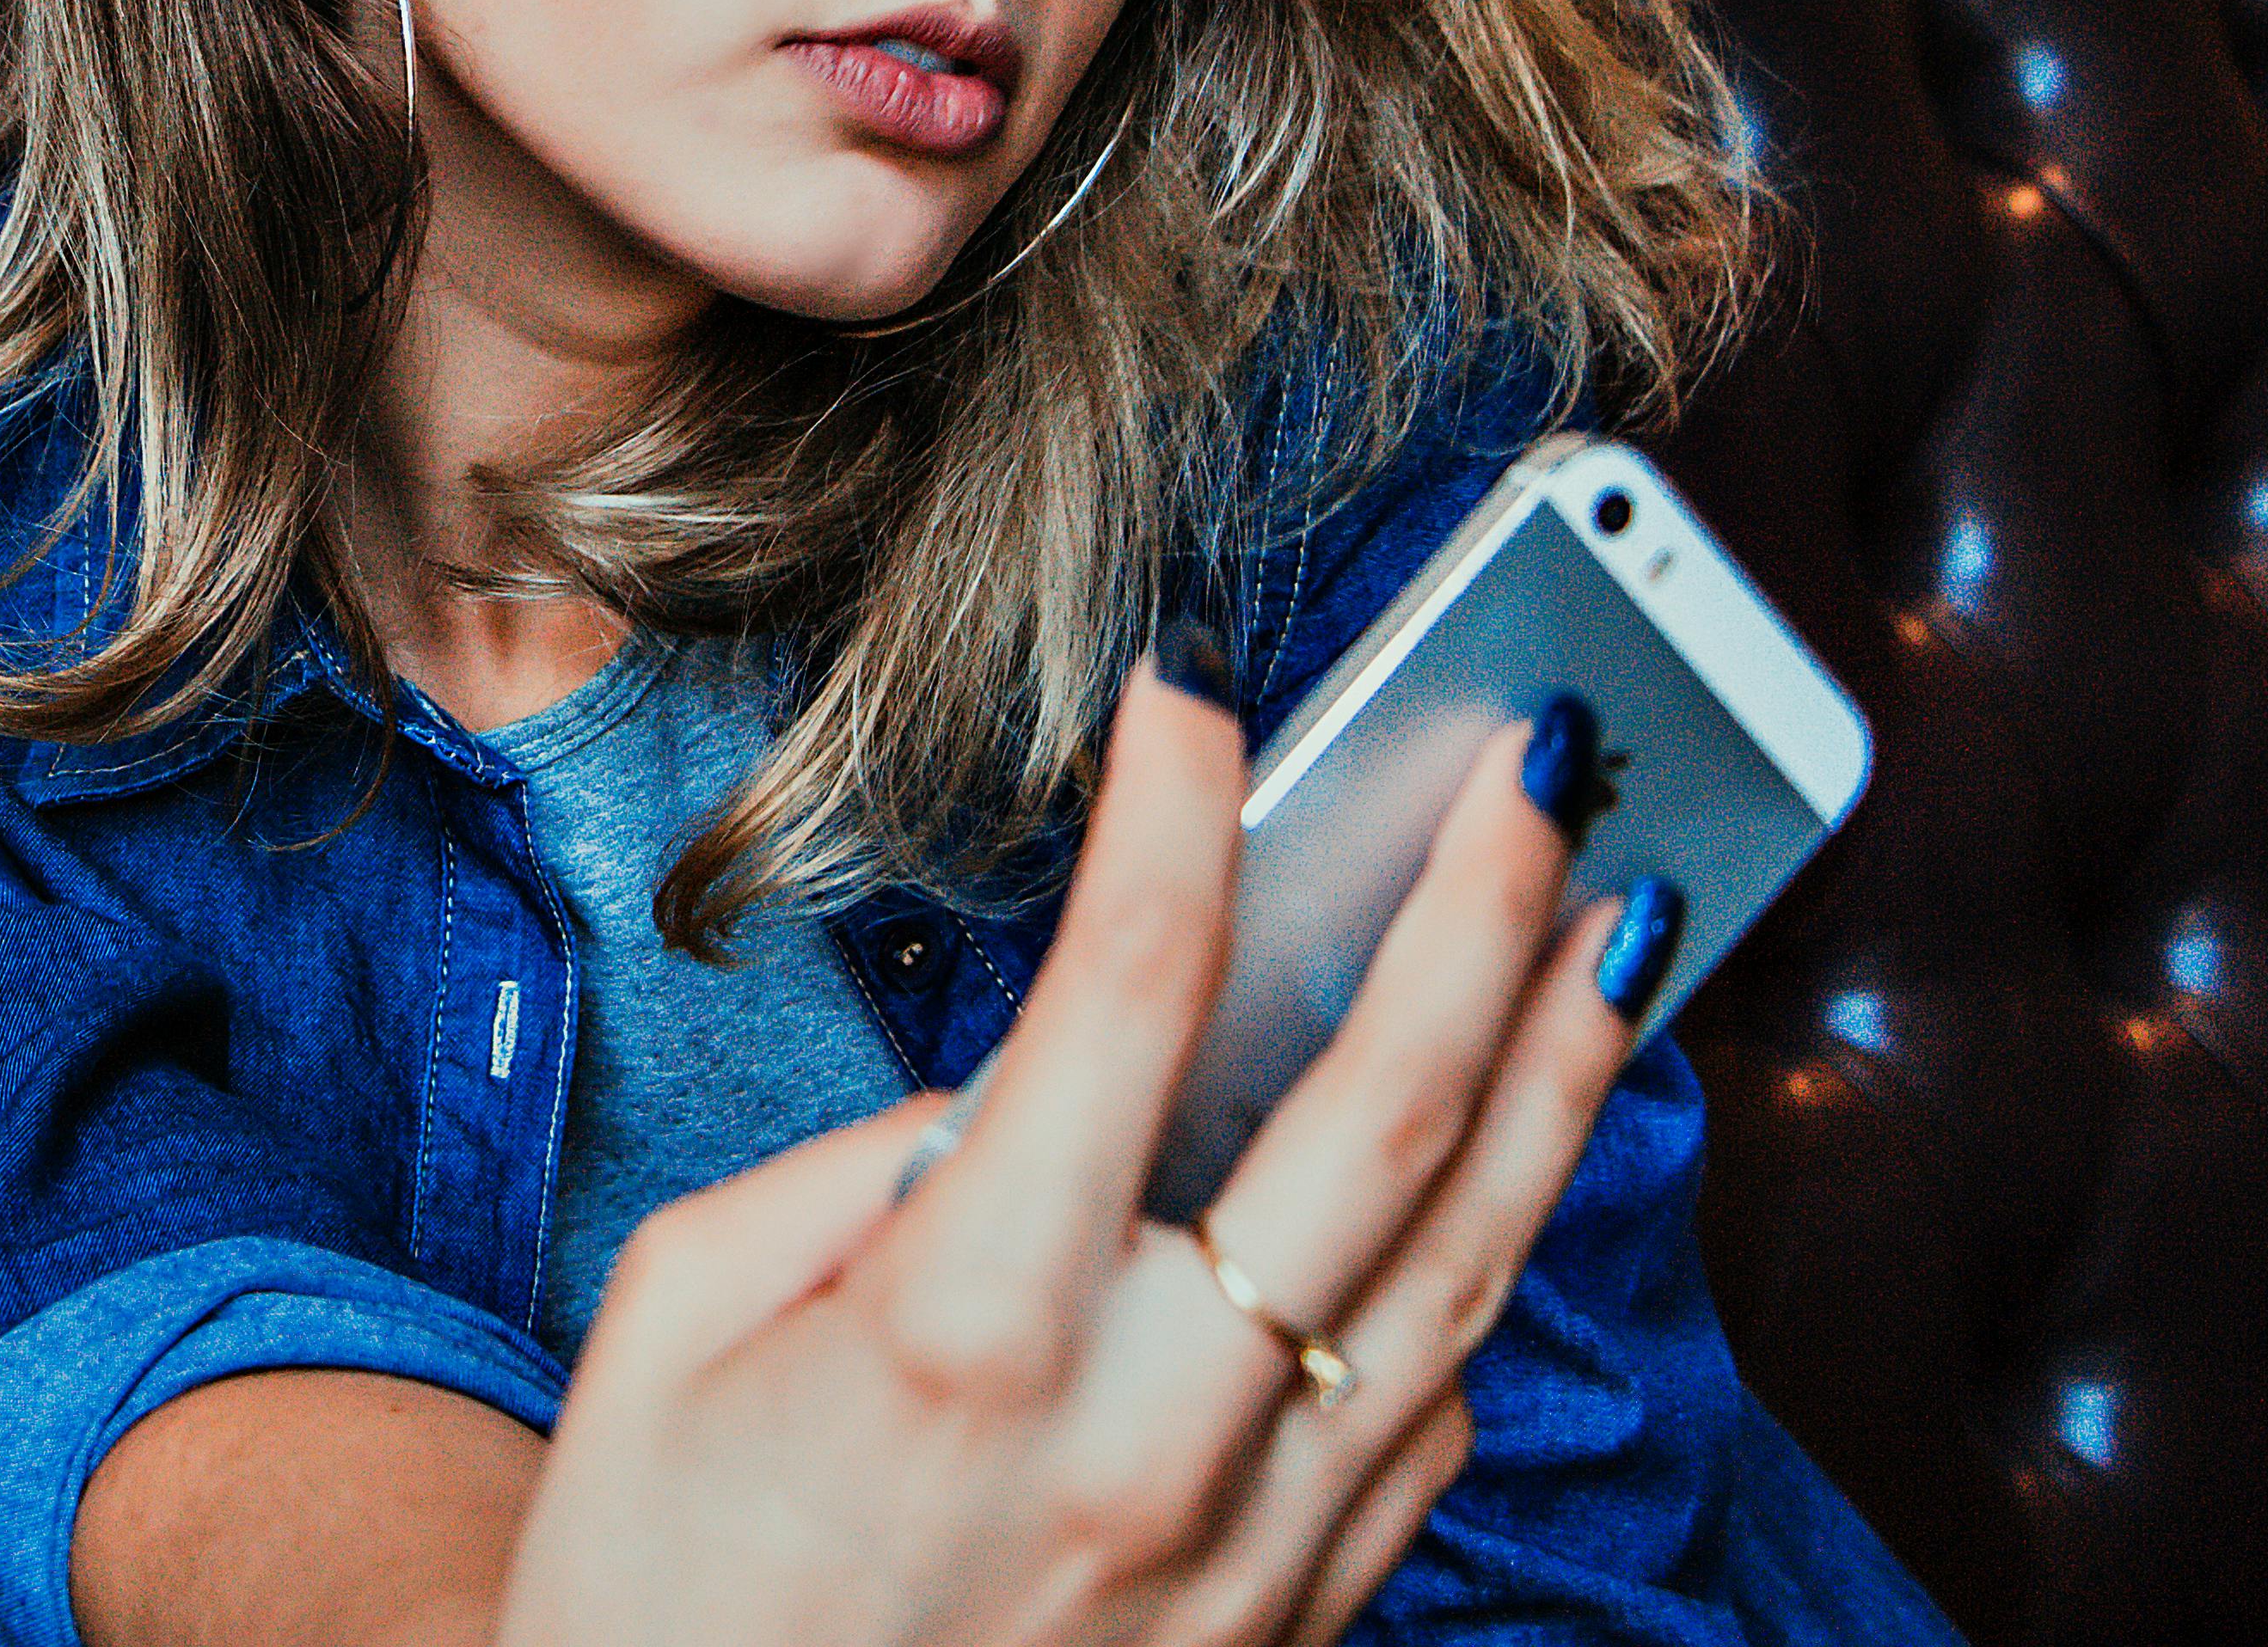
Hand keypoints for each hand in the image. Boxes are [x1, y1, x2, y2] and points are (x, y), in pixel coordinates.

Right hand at [498, 654, 1643, 1646]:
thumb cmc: (659, 1585)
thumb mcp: (673, 1330)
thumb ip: (851, 1183)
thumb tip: (1017, 1101)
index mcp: (967, 1335)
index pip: (1124, 1004)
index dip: (1175, 824)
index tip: (1192, 711)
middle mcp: (1148, 1436)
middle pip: (1380, 1116)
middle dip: (1474, 907)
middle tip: (1528, 764)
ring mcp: (1251, 1544)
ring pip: (1469, 1262)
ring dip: (1558, 1071)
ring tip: (1608, 922)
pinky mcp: (1297, 1623)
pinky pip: (1435, 1414)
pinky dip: (1485, 1265)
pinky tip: (1501, 1166)